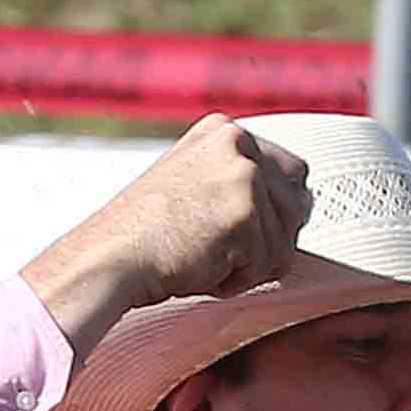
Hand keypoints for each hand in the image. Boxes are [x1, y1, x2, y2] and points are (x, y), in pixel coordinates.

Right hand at [17, 118, 318, 341]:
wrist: (110, 257)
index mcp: (225, 131)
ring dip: (252, 263)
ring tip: (205, 257)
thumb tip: (296, 206)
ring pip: (286, 241)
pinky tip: (201, 268)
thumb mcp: (195, 184)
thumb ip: (237, 183)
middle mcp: (239, 143)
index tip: (244, 230)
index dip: (277, 213)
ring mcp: (243, 175)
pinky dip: (238, 279)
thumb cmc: (146, 235)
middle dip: (272, 238)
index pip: (292, 172)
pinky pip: (270, 265)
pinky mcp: (244, 213)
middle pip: (299, 205)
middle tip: (225, 251)